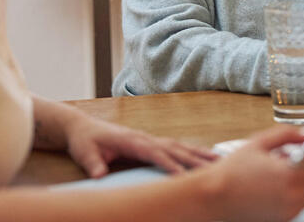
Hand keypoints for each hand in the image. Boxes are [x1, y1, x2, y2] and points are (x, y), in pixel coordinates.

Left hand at [64, 115, 216, 177]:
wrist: (82, 127)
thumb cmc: (85, 141)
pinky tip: (206, 157)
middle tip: (216, 168)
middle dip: (195, 159)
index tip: (184, 176)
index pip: (154, 153)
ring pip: (180, 146)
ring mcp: (150, 139)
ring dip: (199, 153)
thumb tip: (100, 176)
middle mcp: (145, 137)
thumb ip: (93, 164)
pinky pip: (176, 147)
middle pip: (174, 148)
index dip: (170, 164)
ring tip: (220, 160)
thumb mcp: (84, 152)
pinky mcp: (151, 142)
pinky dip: (193, 151)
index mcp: (131, 140)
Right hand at [207, 126, 303, 221]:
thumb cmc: (232, 170)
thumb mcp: (260, 142)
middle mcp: (293, 197)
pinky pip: (296, 207)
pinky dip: (292, 195)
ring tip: (279, 172)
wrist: (214, 197)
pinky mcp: (280, 221)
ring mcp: (288, 212)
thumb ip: (288, 134)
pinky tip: (272, 186)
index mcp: (292, 175)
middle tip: (293, 158)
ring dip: (302, 182)